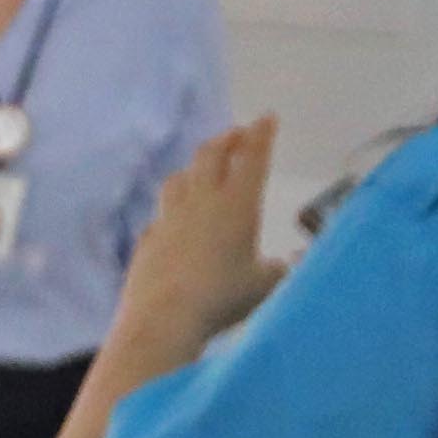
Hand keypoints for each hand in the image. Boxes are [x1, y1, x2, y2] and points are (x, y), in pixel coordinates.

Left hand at [117, 115, 280, 371]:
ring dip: (194, 167)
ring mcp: (169, 218)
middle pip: (210, 156)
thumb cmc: (223, 299)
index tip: (267, 118)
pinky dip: (172, 209)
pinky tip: (173, 219)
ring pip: (179, 178)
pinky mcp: (148, 240)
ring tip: (202, 168)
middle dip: (227, 140)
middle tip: (237, 134)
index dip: (262, 135)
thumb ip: (281, 269)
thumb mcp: (267, 286)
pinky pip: (161, 215)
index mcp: (237, 204)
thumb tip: (289, 262)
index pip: (253, 158)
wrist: (164, 318)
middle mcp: (201, 201)